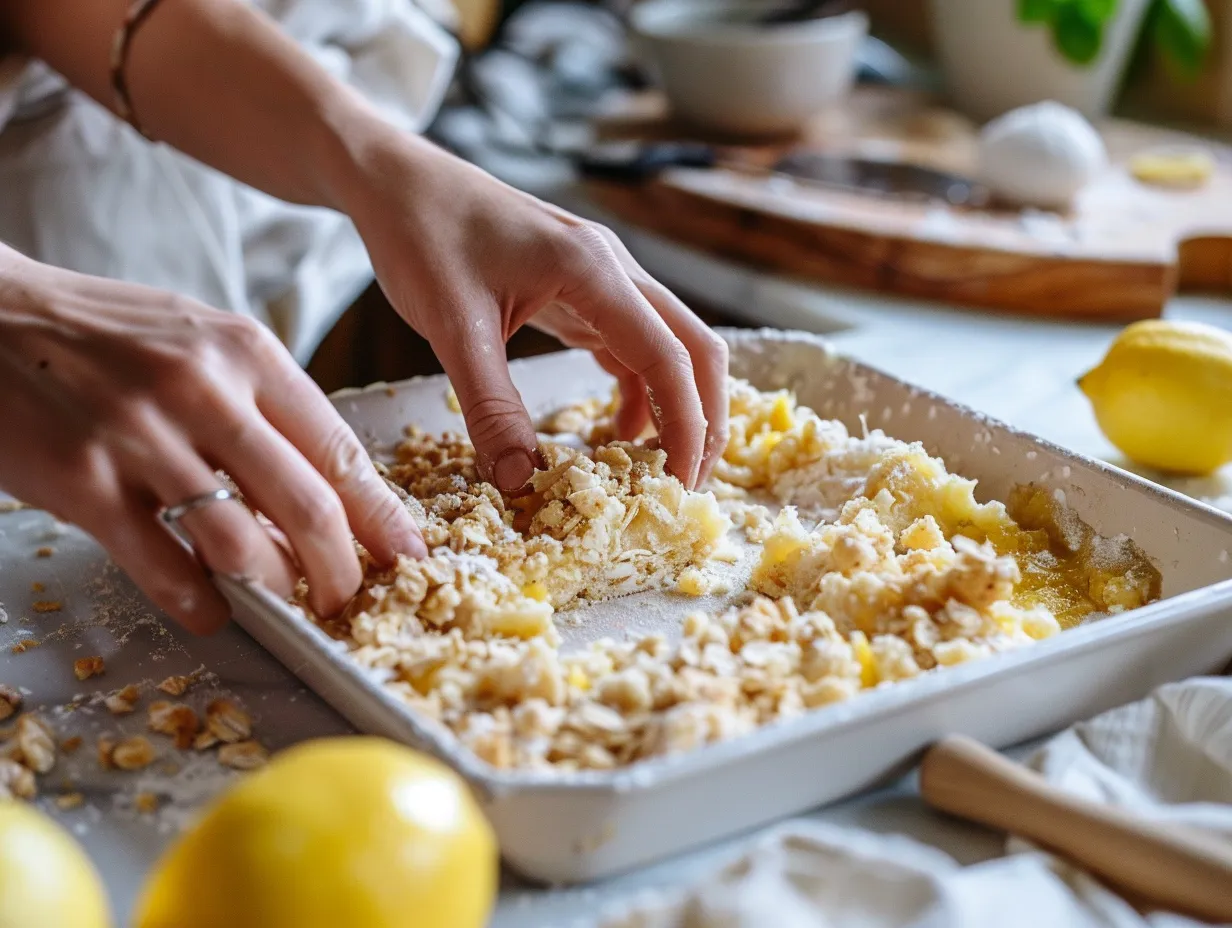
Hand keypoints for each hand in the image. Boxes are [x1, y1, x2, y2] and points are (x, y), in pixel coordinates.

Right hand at [0, 248, 423, 632]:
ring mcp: (139, 434)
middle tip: (347, 599)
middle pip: (307, 506)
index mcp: (246, 352)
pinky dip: (197, 603)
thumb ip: (263, 408)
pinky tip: (210, 611)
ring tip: (280, 604)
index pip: (339, 449)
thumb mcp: (202, 341)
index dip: (382, 515)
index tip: (408, 554)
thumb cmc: (107, 334)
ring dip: (273, 590)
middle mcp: (202, 389)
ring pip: (241, 543)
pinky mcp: (82, 478)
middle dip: (341, 570)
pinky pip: (161, 565)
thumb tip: (321, 492)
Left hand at [332, 130, 729, 492]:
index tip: (682, 484)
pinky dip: (639, 389)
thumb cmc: (421, 236)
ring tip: (660, 467)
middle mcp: (613, 269)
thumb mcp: (451, 326)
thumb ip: (489, 406)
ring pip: (671, 345)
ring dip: (677, 404)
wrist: (399, 181)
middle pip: (695, 347)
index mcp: (593, 270)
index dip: (686, 425)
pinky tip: (620, 428)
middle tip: (688, 484)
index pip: (668, 356)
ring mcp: (603, 277)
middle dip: (704, 417)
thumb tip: (519, 481)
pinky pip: (633, 344)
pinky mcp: (584, 289)